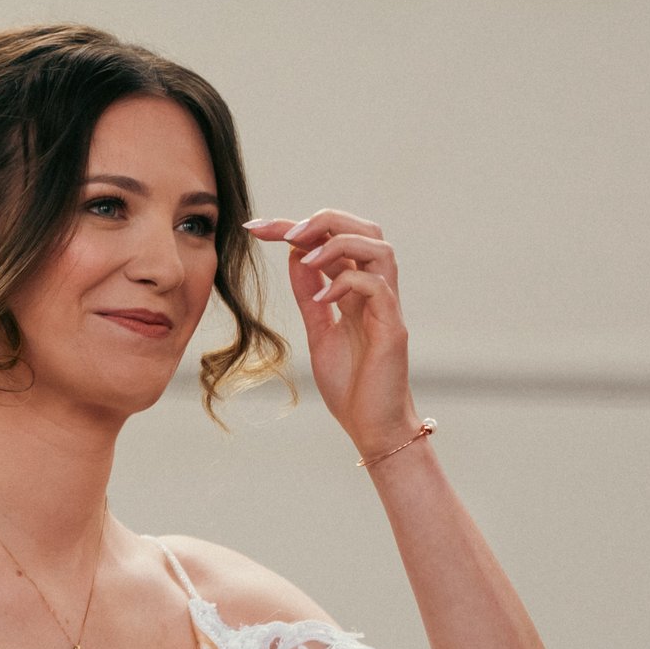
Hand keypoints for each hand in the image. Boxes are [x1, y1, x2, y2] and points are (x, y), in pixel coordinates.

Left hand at [245, 212, 419, 458]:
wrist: (372, 427)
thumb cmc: (351, 384)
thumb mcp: (318, 331)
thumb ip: (309, 294)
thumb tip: (296, 256)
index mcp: (357, 290)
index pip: (332, 242)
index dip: (295, 228)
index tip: (255, 228)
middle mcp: (376, 291)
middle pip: (364, 229)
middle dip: (323, 221)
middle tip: (285, 232)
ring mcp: (387, 307)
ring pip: (379, 248)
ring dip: (338, 243)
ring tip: (304, 255)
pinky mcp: (393, 328)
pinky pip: (376, 287)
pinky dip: (345, 283)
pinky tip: (321, 299)